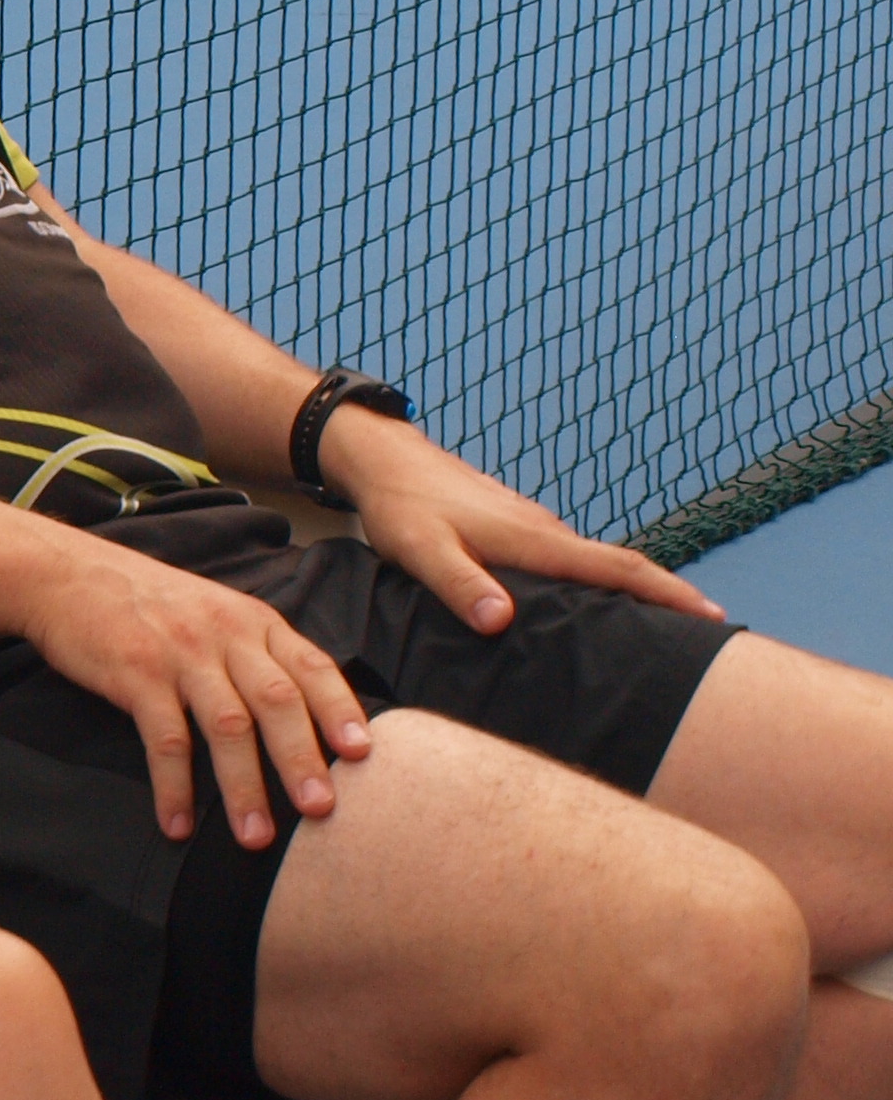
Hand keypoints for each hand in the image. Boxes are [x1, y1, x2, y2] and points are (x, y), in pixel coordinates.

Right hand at [21, 538, 372, 850]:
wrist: (65, 575)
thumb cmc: (145, 602)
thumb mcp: (214, 611)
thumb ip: (256, 652)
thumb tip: (302, 716)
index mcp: (253, 621)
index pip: (312, 667)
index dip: (340, 711)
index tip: (363, 755)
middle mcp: (225, 635)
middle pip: (278, 701)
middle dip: (302, 759)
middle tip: (322, 810)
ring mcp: (180, 654)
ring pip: (227, 726)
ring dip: (244, 786)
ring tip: (255, 837)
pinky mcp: (135, 674)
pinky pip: (165, 739)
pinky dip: (174, 786)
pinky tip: (177, 823)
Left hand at [319, 407, 723, 639]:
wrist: (385, 461)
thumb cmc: (401, 507)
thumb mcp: (421, 550)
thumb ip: (458, 584)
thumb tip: (501, 621)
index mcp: (535, 539)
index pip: (617, 567)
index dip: (667, 592)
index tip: (714, 615)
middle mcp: (545, 532)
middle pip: (622, 568)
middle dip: (669, 598)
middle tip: (712, 637)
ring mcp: (534, 529)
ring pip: (596, 565)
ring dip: (636, 592)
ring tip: (666, 634)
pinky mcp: (518, 530)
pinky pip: (572, 562)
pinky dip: (599, 583)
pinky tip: (597, 608)